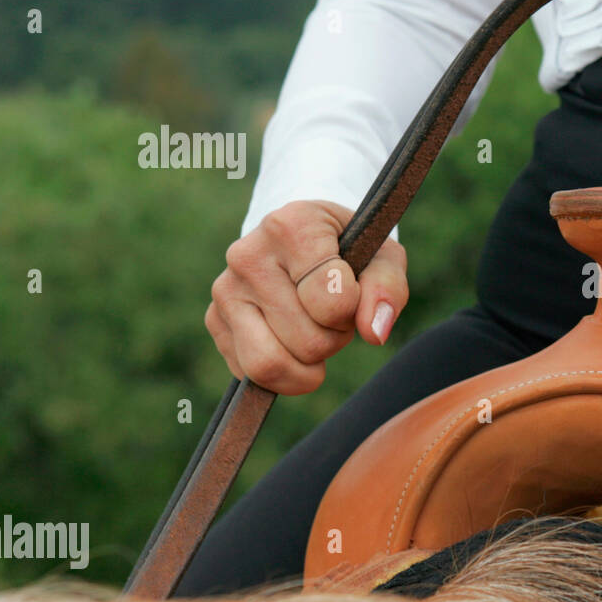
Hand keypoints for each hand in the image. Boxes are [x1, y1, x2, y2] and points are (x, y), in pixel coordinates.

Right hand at [205, 200, 408, 394]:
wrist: (304, 242)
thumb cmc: (351, 250)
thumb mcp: (383, 257)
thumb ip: (387, 289)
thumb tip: (374, 333)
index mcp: (291, 226)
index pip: (333, 302)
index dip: (353, 309)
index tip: (349, 287)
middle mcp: (248, 254)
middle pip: (308, 341)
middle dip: (334, 339)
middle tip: (333, 313)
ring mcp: (226, 290)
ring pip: (271, 364)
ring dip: (307, 363)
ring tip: (314, 330)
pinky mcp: (214, 321)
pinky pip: (251, 375)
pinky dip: (283, 373)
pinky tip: (291, 341)